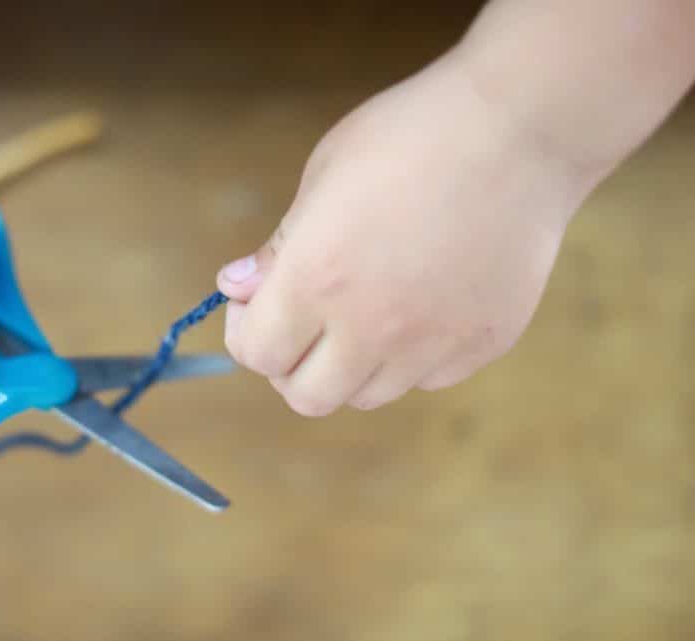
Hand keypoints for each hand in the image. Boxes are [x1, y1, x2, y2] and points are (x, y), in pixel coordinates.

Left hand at [216, 53, 598, 416]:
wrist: (520, 127)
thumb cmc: (411, 136)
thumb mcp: (323, 177)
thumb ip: (277, 247)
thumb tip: (236, 289)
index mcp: (318, 280)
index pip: (258, 354)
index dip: (246, 335)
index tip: (255, 308)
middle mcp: (372, 328)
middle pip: (307, 397)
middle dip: (289, 366)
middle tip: (299, 326)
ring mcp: (433, 344)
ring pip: (367, 396)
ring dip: (349, 367)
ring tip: (362, 312)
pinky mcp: (482, 344)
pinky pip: (427, 378)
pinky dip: (410, 358)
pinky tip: (420, 305)